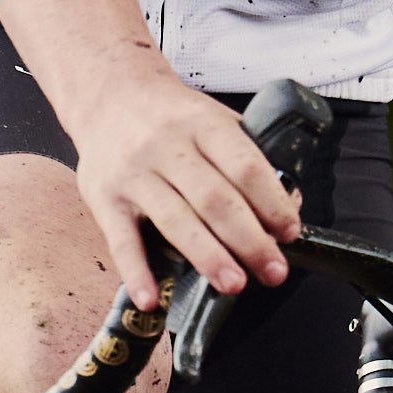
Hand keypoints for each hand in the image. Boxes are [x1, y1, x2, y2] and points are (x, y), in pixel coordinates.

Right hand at [71, 50, 300, 308]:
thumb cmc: (171, 116)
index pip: (244, 167)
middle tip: (273, 272)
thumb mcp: (213, 119)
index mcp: (203, 124)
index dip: (272, 203)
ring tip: (234, 285)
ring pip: (175, 221)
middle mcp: (167, 147)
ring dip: (208, 257)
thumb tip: (288, 207)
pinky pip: (121, 240)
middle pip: (215, 199)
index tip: (289, 233)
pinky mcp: (104, 198)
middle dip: (249, 240)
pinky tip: (152, 299)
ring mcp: (134, 174)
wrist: (108, 94)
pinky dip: (137, 272)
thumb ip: (247, 159)